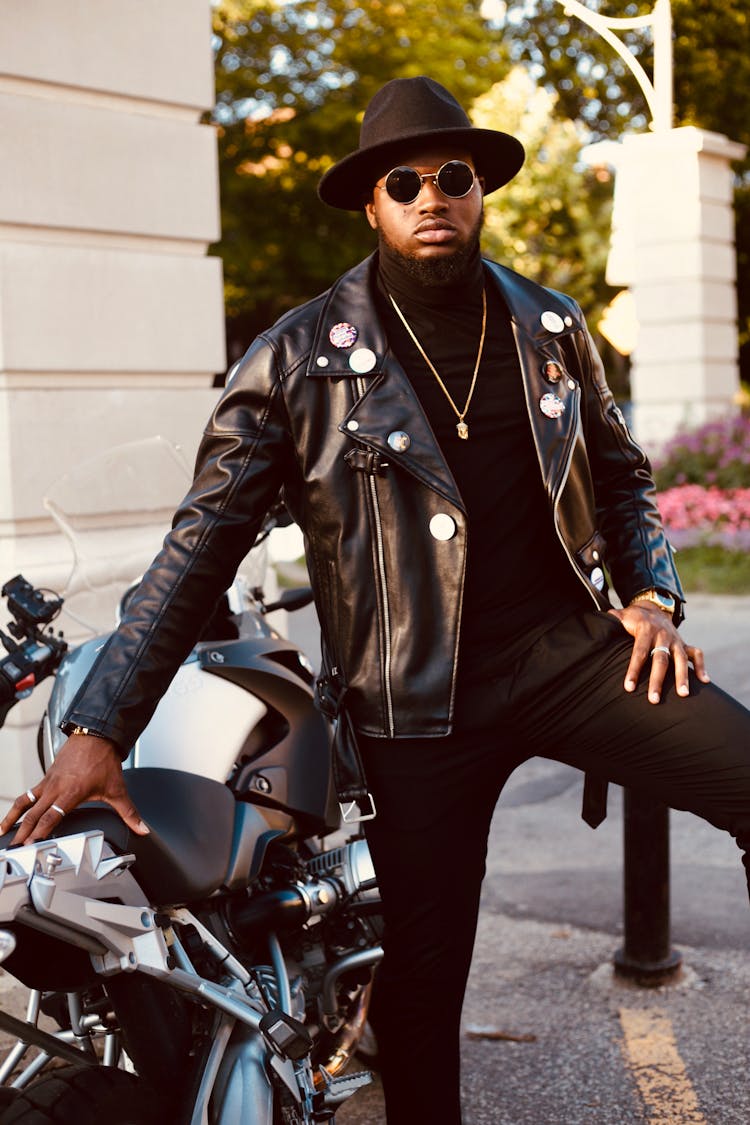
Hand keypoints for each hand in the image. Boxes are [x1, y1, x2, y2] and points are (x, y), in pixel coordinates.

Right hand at [0, 734, 149, 845]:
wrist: (96, 735)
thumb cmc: (104, 760)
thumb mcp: (118, 789)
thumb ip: (129, 812)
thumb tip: (142, 828)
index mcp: (71, 793)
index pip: (51, 817)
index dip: (40, 832)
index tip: (30, 844)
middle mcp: (56, 788)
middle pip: (34, 813)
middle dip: (22, 832)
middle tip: (13, 848)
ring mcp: (48, 782)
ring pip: (25, 802)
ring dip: (13, 818)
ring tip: (2, 833)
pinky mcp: (46, 777)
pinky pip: (28, 793)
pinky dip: (19, 805)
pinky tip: (13, 815)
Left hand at [608, 603, 709, 704]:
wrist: (652, 607)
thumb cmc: (632, 618)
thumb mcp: (621, 616)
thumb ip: (611, 621)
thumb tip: (597, 625)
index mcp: (645, 630)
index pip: (639, 653)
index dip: (634, 670)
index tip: (629, 688)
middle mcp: (663, 635)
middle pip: (661, 660)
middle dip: (658, 681)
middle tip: (654, 700)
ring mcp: (675, 640)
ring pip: (680, 659)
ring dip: (682, 677)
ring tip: (683, 695)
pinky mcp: (684, 644)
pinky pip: (696, 654)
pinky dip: (701, 666)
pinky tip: (704, 682)